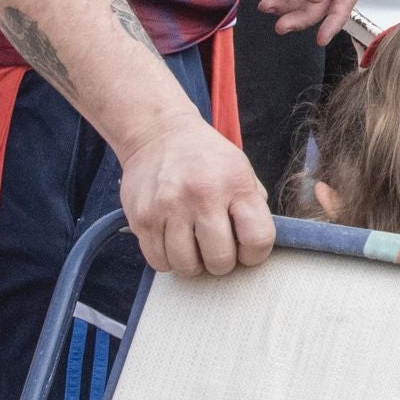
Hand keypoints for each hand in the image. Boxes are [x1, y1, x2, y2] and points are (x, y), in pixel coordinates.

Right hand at [116, 108, 274, 276]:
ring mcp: (169, 207)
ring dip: (193, 265)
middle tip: (216, 249)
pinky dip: (168, 260)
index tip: (247, 251)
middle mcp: (202, 195)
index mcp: (235, 184)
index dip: (255, 255)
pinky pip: (158, 262)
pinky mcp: (142, 218)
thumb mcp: (241, 171)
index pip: (257, 239)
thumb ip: (253, 207)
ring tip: (193, 248)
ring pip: (186, 266)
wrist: (159, 134)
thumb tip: (256, 247)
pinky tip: (172, 243)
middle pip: (220, 259)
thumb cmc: (206, 159)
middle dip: (222, 263)